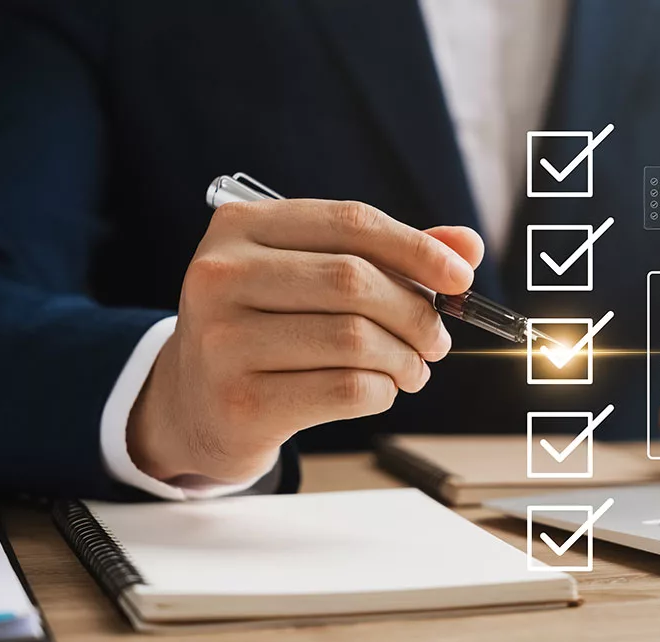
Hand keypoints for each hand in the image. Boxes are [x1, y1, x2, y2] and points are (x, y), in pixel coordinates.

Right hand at [126, 199, 483, 483]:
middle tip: (436, 339)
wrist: (192, 403)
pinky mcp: (240, 403)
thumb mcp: (311, 276)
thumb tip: (467, 246)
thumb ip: (388, 256)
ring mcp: (222, 341)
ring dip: (405, 359)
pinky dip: (383, 391)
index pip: (349, 221)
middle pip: (355, 280)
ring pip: (356, 339)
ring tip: (412, 369)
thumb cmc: (266, 329)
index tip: (459, 277)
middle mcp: (220, 276)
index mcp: (240, 228)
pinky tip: (381, 390)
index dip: (416, 247)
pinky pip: (346, 389)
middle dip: (416, 312)